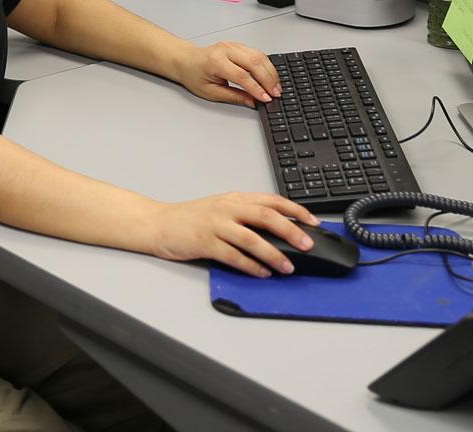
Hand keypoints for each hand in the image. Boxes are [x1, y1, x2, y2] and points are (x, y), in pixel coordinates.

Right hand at [147, 193, 320, 276]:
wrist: (159, 224)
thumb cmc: (190, 218)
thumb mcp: (221, 208)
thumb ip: (246, 215)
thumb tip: (279, 230)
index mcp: (234, 198)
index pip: (271, 200)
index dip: (295, 209)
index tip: (313, 222)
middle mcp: (227, 208)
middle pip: (265, 216)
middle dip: (290, 231)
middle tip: (307, 244)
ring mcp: (215, 225)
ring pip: (251, 238)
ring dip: (273, 254)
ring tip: (288, 267)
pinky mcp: (205, 242)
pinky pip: (233, 256)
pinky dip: (250, 265)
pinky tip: (262, 273)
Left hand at [175, 40, 280, 104]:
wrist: (187, 61)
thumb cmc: (194, 75)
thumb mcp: (211, 92)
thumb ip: (234, 97)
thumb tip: (253, 102)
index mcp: (216, 62)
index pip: (242, 76)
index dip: (257, 88)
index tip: (266, 98)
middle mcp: (226, 50)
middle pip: (254, 63)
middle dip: (268, 79)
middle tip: (276, 93)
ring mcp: (233, 45)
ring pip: (258, 56)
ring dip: (270, 72)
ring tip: (276, 86)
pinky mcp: (238, 45)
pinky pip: (257, 53)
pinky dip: (266, 65)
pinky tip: (271, 75)